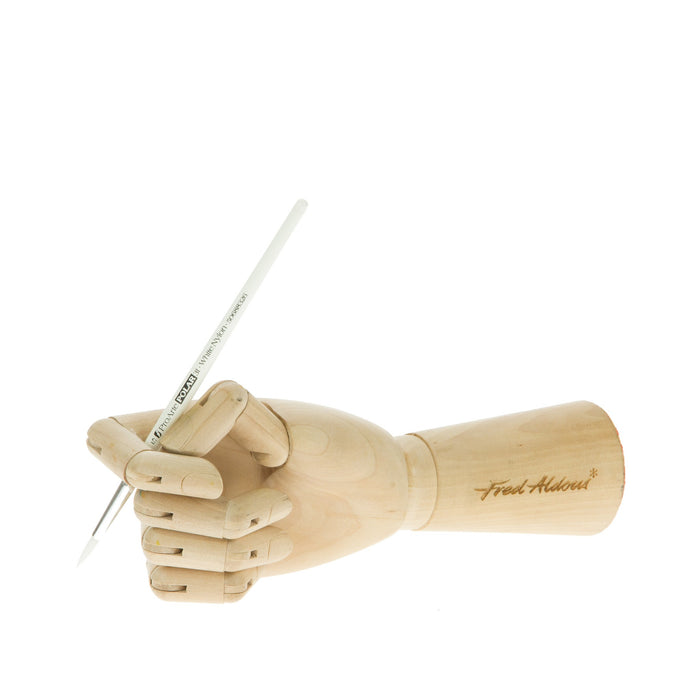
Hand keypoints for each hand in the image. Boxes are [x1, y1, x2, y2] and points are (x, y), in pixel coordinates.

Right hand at [87, 381, 409, 602]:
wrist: (379, 496)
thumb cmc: (343, 447)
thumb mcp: (297, 423)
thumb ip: (236, 415)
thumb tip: (176, 427)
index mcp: (194, 424)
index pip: (107, 435)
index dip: (136, 463)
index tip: (212, 480)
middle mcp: (182, 470)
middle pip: (142, 504)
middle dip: (217, 517)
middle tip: (282, 501)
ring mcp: (191, 517)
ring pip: (157, 547)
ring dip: (227, 549)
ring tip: (283, 534)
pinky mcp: (204, 560)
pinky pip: (167, 586)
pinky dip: (215, 585)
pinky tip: (261, 567)